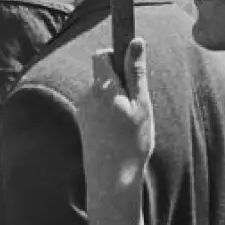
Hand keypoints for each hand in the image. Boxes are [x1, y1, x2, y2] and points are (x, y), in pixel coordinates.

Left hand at [78, 40, 154, 224]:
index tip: (130, 69)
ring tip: (129, 123)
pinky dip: (109, 112)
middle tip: (136, 103)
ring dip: (115, 98)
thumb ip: (136, 72)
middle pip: (102, 73)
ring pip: (101, 91)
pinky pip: (97, 106)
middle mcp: (88, 96)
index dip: (116, 56)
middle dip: (118, 80)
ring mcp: (83, 110)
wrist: (112, 183)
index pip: (102, 55)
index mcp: (103, 88)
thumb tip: (135, 41)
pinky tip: (119, 132)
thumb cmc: (131, 143)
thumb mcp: (142, 105)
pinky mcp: (82, 124)